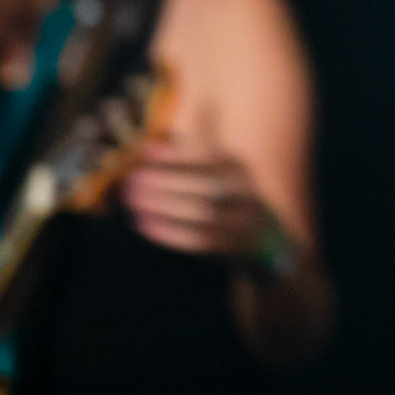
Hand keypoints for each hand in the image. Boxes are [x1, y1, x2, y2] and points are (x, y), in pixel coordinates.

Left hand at [121, 132, 276, 259]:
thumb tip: (146, 148)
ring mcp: (242, 221)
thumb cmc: (222, 198)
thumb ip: (181, 159)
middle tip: (133, 181)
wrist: (261, 238)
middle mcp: (246, 192)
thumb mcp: (212, 172)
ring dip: (164, 206)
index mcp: (238, 168)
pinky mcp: (233, 246)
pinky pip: (200, 239)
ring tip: (134, 201)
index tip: (143, 156)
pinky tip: (144, 223)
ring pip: (202, 212)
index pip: (206, 158)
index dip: (173, 157)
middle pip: (204, 185)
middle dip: (166, 182)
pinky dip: (170, 231)